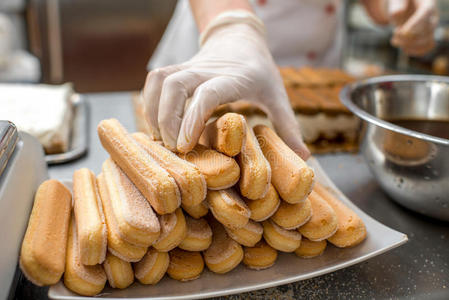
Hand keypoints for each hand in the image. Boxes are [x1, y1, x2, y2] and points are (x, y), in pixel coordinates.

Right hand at [143, 12, 309, 159]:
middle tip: (175, 149)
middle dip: (167, 120)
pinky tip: (157, 125)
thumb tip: (304, 158)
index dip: (192, 120)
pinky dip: (150, 103)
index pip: (206, 94)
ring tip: (163, 140)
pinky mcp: (177, 69)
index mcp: (234, 78)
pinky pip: (155, 81)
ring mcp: (189, 67)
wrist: (240, 38)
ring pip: (159, 81)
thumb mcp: (277, 96)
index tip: (185, 146)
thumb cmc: (260, 71)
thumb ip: (288, 125)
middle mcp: (206, 70)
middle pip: (174, 86)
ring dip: (154, 112)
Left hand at [388, 0, 437, 55]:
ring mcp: (431, 28)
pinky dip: (414, 51)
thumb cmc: (400, 2)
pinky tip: (403, 47)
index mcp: (427, 4)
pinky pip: (426, 48)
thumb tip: (398, 13)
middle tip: (394, 33)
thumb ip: (397, 5)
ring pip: (427, 41)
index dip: (414, 25)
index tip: (402, 33)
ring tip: (395, 41)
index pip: (425, 14)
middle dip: (408, 36)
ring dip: (409, 45)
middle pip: (427, 30)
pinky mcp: (428, 38)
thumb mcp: (397, 0)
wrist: (404, 7)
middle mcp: (433, 16)